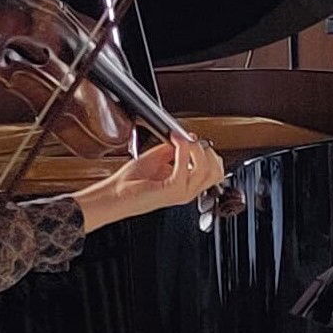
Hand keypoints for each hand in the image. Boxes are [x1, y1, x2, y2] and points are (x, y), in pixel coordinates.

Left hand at [78, 134, 225, 228]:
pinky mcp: (172, 190)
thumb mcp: (158, 158)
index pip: (215, 171)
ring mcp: (182, 192)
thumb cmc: (129, 183)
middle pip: (217, 171)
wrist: (114, 195)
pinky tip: (173, 143)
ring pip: (207, 168)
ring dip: (195, 148)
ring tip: (182, 140)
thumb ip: (175, 149)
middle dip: (206, 150)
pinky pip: (186, 165)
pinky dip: (182, 149)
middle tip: (191, 141)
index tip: (194, 139)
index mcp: (186, 186)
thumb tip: (185, 138)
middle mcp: (187, 191)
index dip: (207, 151)